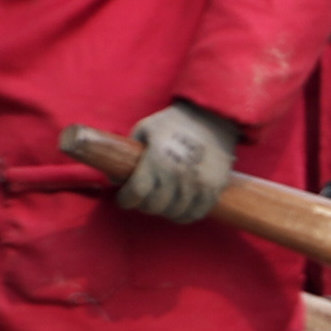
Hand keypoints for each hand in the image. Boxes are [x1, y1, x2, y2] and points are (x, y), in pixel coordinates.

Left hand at [117, 101, 240, 221]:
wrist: (213, 116)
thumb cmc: (174, 122)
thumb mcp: (144, 129)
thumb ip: (128, 153)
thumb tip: (116, 180)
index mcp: (157, 159)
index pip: (136, 193)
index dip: (125, 200)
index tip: (124, 199)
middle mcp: (178, 174)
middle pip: (154, 206)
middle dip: (144, 204)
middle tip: (143, 199)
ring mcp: (198, 183)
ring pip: (175, 213)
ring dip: (165, 210)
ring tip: (162, 202)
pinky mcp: (215, 187)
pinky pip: (196, 213)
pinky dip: (185, 214)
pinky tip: (180, 207)